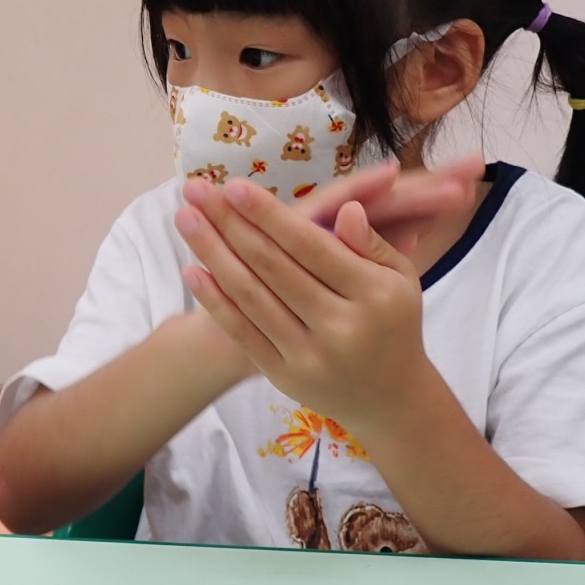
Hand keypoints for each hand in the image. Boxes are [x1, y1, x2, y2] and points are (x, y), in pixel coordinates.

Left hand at [172, 160, 480, 429]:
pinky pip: (244, 332)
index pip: (311, 246)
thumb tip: (347, 208)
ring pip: (251, 296)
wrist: (389, 399)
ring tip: (184, 218)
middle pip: (272, 266)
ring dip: (212, 253)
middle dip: (229, 223)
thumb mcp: (400, 279)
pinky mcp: (285, 376)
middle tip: (195, 190)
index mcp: (373, 295)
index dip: (269, 215)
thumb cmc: (392, 322)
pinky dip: (215, 302)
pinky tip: (192, 270)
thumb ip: (371, 244)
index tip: (234, 186)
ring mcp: (308, 355)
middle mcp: (339, 326)